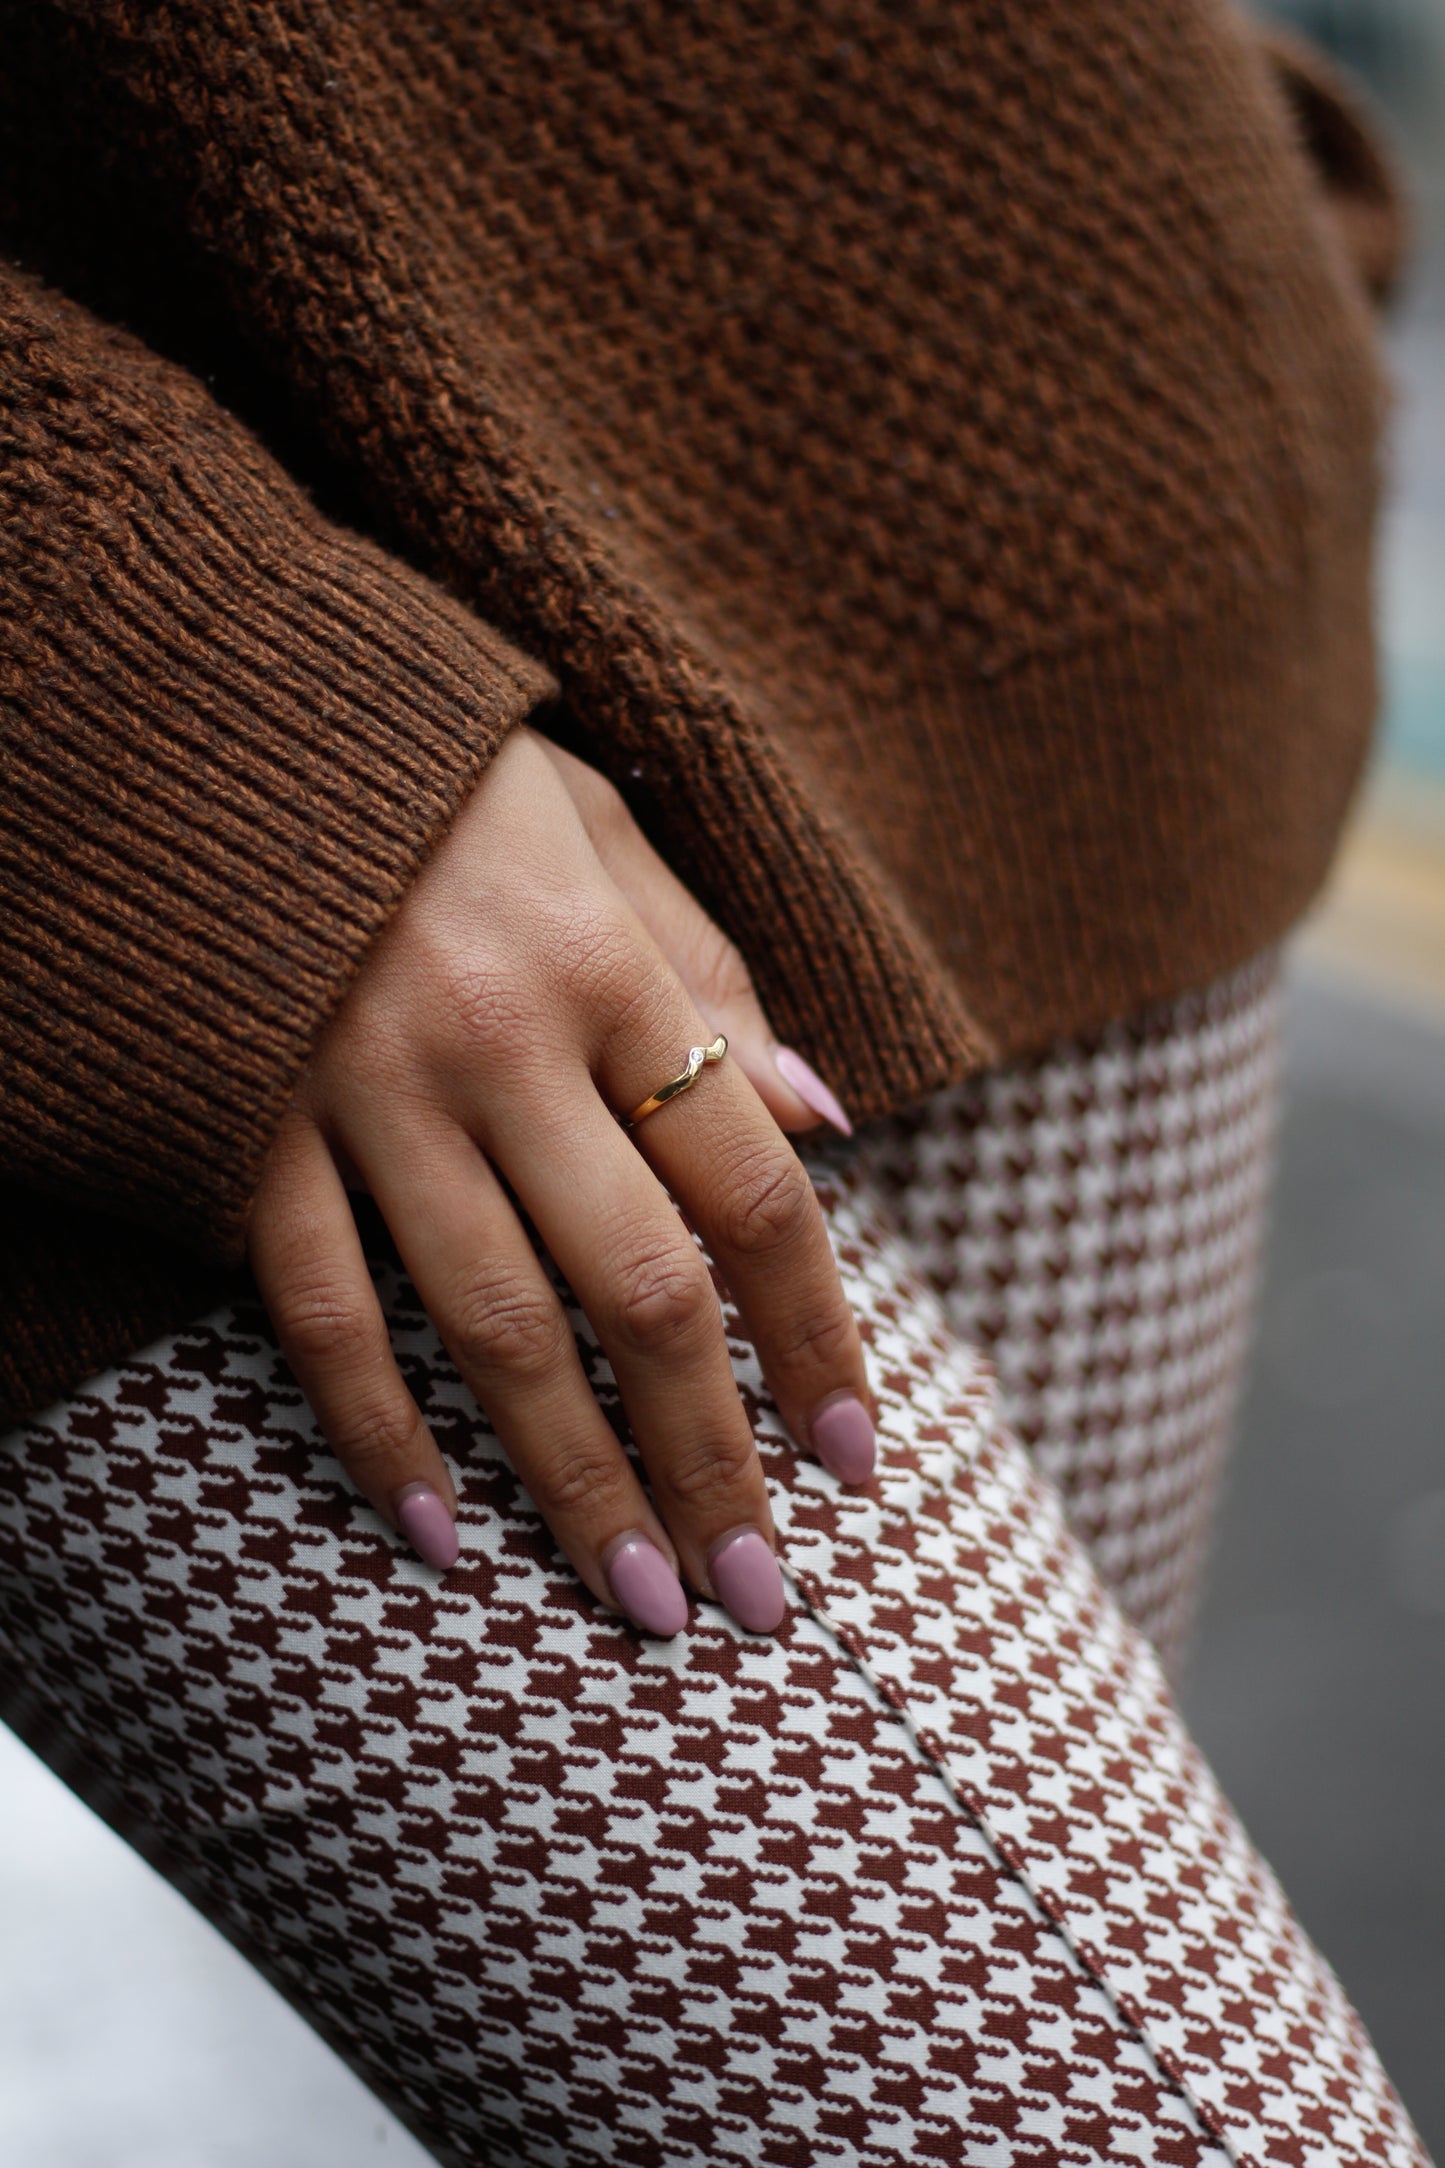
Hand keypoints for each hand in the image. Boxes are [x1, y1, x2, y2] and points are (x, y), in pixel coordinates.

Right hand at [247, 729, 873, 1634]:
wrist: (212, 704)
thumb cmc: (436, 776)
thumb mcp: (600, 825)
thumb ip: (712, 973)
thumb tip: (826, 1116)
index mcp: (609, 969)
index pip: (752, 1192)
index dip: (816, 1339)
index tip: (854, 1463)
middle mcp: (500, 1047)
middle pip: (640, 1294)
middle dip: (711, 1460)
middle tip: (761, 1599)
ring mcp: (363, 1097)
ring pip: (491, 1332)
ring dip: (576, 1486)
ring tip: (642, 1604)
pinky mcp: (247, 1133)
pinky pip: (321, 1313)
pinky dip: (377, 1434)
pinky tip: (436, 1536)